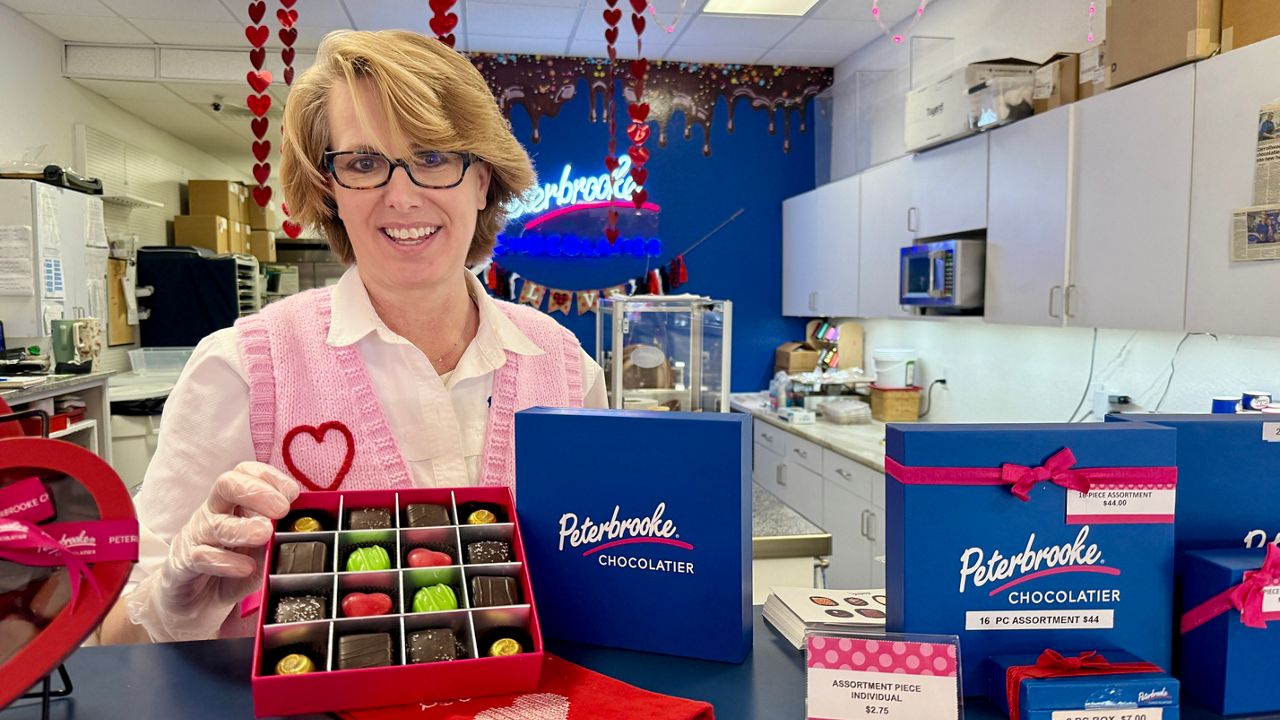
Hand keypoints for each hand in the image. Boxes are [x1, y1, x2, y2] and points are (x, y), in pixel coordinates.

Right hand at [127, 462, 297, 641]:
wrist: (190, 603)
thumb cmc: (229, 570)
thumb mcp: (260, 554)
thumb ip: (277, 542)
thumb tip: (299, 534)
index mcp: (233, 504)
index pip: (246, 474)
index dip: (270, 477)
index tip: (293, 494)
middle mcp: (213, 514)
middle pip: (227, 485)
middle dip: (256, 491)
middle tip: (281, 509)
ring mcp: (196, 537)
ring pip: (217, 524)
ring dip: (243, 528)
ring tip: (264, 534)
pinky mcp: (183, 565)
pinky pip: (201, 557)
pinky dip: (226, 561)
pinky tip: (245, 567)